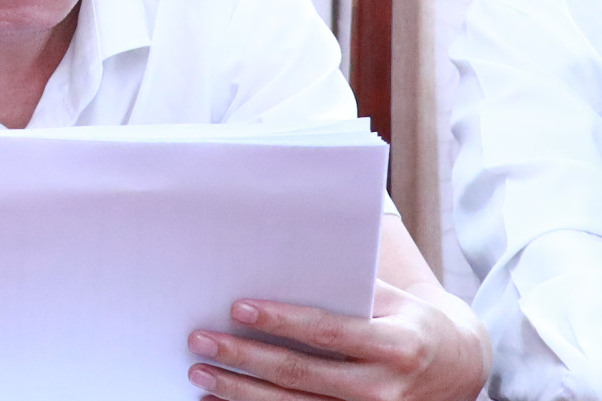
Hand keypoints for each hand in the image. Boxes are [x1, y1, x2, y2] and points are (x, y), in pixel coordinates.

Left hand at [187, 280, 487, 400]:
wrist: (458, 366)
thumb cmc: (408, 322)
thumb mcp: (390, 300)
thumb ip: (343, 290)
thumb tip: (276, 269)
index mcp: (396, 346)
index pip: (328, 332)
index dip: (281, 321)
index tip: (238, 308)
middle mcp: (384, 388)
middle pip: (302, 373)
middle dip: (245, 357)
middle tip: (200, 340)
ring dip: (241, 391)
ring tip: (201, 374)